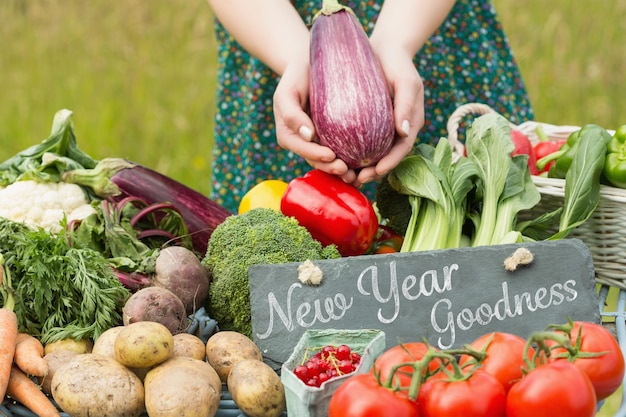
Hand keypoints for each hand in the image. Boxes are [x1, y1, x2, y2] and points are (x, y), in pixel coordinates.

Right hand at [273, 61, 350, 176]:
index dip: (315, 155)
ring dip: (342, 171)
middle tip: (347, 171)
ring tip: (356, 175)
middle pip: (316, 161)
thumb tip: (308, 135)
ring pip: (329, 161)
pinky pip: (341, 151)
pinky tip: (365, 165)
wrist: (310, 67)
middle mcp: (303, 143)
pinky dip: (351, 160)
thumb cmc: (296, 77)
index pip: (302, 149)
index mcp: (289, 136)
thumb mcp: (287, 92)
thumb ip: (292, 114)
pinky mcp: (333, 138)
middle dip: (331, 168)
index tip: (331, 156)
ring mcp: (318, 142)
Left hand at [353, 45, 423, 186]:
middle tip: (356, 179)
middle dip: (373, 171)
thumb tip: (403, 132)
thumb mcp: (406, 81)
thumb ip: (406, 105)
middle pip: (386, 157)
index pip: (402, 149)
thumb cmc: (398, 63)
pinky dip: (351, 152)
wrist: (385, 48)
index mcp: (410, 124)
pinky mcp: (368, 122)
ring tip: (345, 176)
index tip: (376, 172)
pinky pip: (361, 142)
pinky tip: (337, 158)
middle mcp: (397, 130)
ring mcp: (383, 127)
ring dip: (361, 167)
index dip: (390, 163)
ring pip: (373, 153)